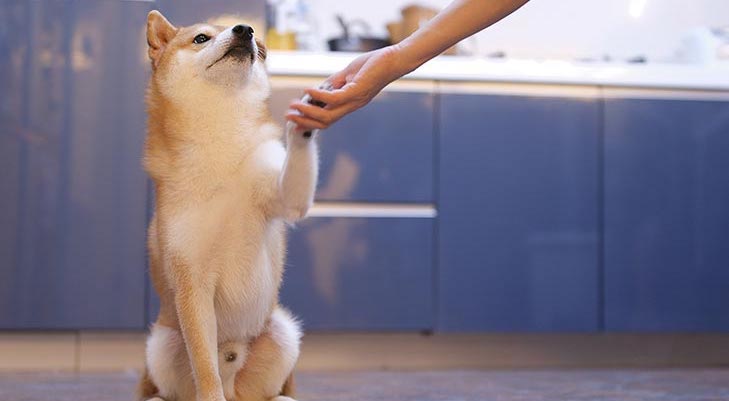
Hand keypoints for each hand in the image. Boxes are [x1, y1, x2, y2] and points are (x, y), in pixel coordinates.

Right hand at [285, 44, 408, 130]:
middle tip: (288, 117)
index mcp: (349, 104)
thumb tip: (318, 88)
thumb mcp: (349, 75)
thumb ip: (334, 83)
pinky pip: (334, 98)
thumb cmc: (374, 65)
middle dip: (305, 121)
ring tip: (294, 105)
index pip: (328, 119)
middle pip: (325, 122)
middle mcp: (351, 106)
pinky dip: (319, 95)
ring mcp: (354, 100)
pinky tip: (308, 90)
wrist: (394, 60)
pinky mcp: (356, 91)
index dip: (311, 123)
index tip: (295, 123)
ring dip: (308, 112)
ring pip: (327, 114)